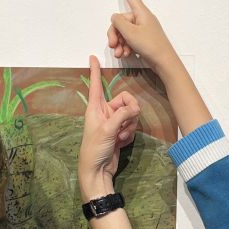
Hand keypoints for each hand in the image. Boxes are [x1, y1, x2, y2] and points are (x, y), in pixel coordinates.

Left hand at [78, 55, 139, 197]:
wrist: (97, 171)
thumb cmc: (94, 149)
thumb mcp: (108, 129)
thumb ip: (123, 114)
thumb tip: (136, 108)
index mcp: (95, 108)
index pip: (96, 85)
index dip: (95, 71)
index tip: (92, 57)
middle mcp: (104, 112)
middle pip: (125, 100)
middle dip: (130, 112)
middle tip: (126, 124)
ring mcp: (112, 122)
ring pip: (131, 114)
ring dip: (130, 126)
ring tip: (120, 137)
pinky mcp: (119, 132)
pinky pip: (131, 126)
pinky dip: (129, 134)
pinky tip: (121, 143)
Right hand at [107, 0, 177, 71]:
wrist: (164, 62)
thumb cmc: (150, 45)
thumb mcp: (130, 33)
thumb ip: (118, 22)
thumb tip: (114, 17)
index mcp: (141, 12)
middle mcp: (141, 18)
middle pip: (121, 20)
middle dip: (114, 33)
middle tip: (112, 45)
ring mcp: (142, 30)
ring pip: (123, 32)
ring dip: (119, 43)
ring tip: (119, 53)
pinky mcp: (143, 40)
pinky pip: (129, 40)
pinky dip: (125, 47)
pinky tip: (125, 55)